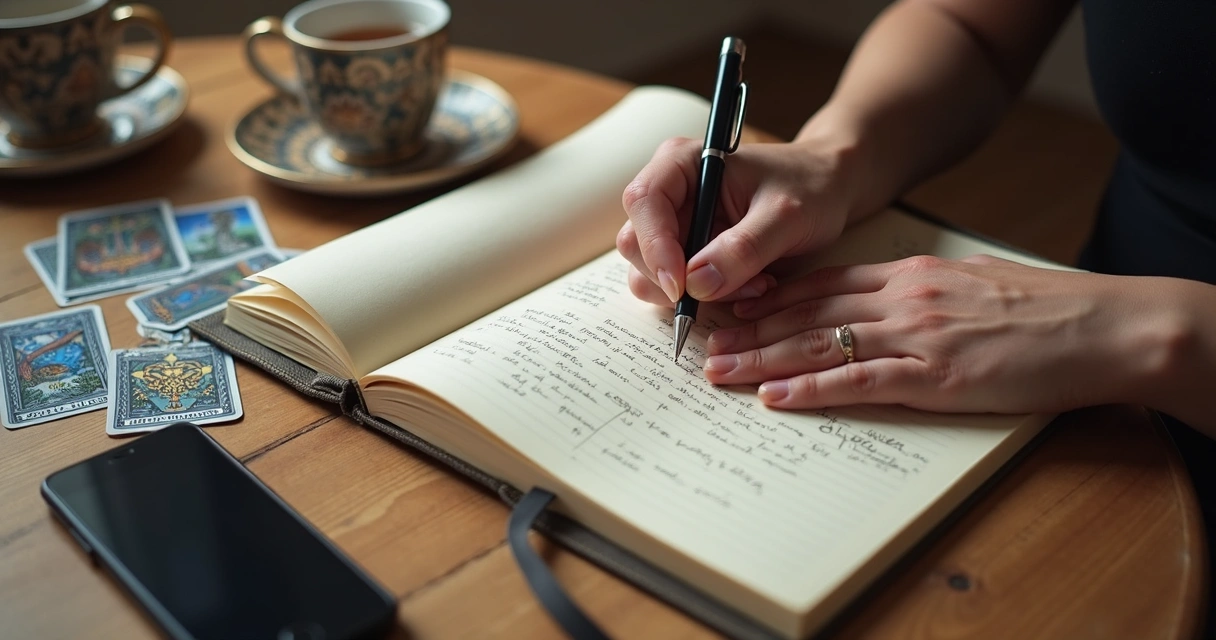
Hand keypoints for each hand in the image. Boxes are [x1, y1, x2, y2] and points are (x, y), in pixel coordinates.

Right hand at [616, 137, 857, 306]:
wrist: (828, 192)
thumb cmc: (810, 188)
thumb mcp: (786, 215)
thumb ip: (743, 248)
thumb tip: (695, 284)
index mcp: (682, 163)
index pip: (643, 202)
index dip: (654, 246)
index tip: (682, 286)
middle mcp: (668, 195)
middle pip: (637, 245)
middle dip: (680, 279)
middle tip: (740, 286)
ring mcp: (673, 228)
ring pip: (651, 276)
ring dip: (697, 295)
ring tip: (755, 284)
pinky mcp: (686, 256)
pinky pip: (678, 291)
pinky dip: (710, 299)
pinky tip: (751, 285)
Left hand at [703, 254, 1163, 413]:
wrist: (1102, 326)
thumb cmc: (1042, 309)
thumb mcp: (971, 284)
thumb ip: (921, 292)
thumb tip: (885, 304)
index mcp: (910, 274)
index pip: (822, 283)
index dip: (770, 296)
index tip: (732, 305)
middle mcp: (903, 297)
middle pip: (807, 311)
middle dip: (750, 327)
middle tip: (704, 341)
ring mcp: (917, 335)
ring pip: (819, 344)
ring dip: (762, 359)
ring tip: (718, 371)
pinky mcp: (936, 374)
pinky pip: (858, 381)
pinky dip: (811, 390)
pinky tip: (775, 397)